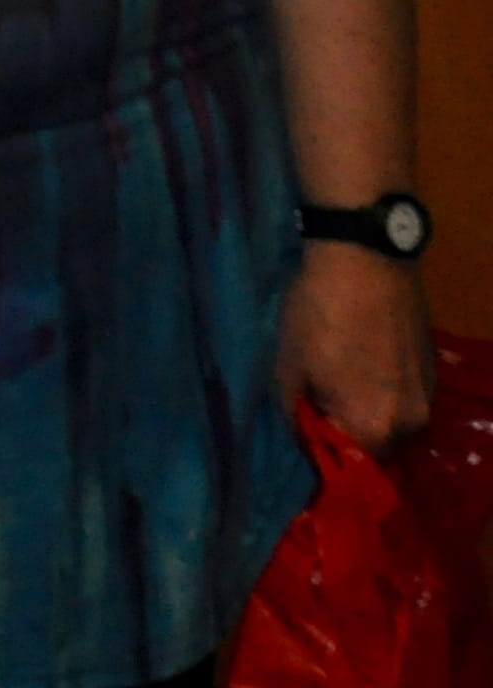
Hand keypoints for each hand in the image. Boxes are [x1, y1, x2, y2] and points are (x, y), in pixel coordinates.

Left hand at [280, 240, 434, 449]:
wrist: (366, 257)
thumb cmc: (320, 312)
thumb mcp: (287, 364)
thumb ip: (293, 412)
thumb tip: (300, 434)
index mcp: (374, 429)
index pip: (346, 464)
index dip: (320, 450)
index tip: (303, 430)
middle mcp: (412, 424)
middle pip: (374, 446)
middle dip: (346, 432)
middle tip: (317, 404)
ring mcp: (428, 396)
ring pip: (393, 421)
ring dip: (367, 411)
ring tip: (339, 380)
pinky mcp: (434, 369)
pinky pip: (406, 396)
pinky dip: (384, 390)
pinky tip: (362, 363)